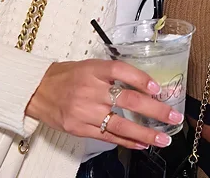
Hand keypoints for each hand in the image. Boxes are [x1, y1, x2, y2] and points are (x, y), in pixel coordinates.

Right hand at [25, 59, 181, 149]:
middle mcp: (90, 90)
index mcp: (93, 70)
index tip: (158, 89)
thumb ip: (112, 74)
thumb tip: (143, 84)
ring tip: (163, 138)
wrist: (36, 91)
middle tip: (173, 116)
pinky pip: (108, 136)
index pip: (121, 71)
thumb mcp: (89, 66)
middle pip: (128, 100)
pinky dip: (127, 141)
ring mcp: (85, 111)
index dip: (141, 79)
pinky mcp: (80, 128)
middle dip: (155, 110)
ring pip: (121, 124)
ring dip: (145, 132)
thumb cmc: (65, 76)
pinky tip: (142, 143)